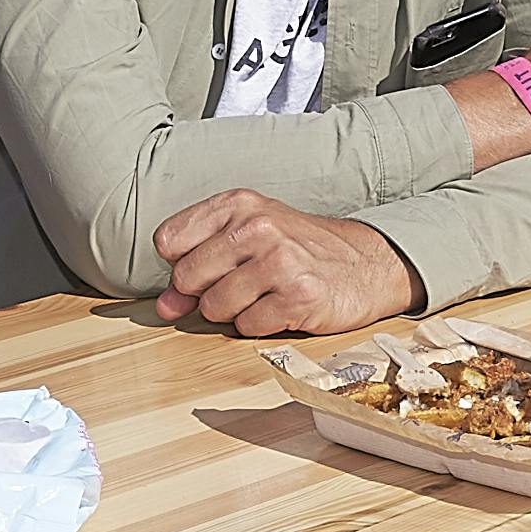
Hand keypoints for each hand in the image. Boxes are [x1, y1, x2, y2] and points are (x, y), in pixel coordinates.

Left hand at [150, 192, 421, 336]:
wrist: (364, 264)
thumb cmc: (297, 250)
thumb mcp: (247, 239)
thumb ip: (197, 265)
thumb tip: (166, 306)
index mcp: (238, 204)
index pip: (169, 240)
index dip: (180, 264)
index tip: (205, 269)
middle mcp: (258, 226)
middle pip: (187, 278)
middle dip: (205, 293)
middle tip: (240, 285)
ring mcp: (280, 260)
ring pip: (215, 307)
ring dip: (234, 313)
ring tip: (263, 296)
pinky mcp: (299, 295)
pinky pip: (247, 327)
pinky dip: (260, 325)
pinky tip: (282, 308)